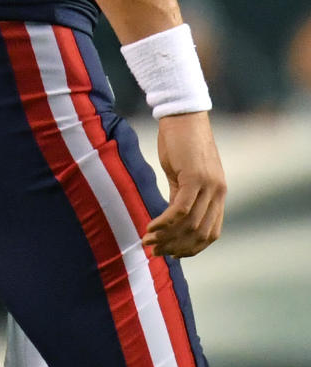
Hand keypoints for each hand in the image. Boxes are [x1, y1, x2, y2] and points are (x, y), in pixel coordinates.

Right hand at [142, 112, 225, 257]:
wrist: (182, 113)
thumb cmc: (179, 140)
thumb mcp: (182, 173)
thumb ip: (182, 195)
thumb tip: (172, 219)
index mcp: (218, 193)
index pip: (211, 232)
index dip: (192, 248)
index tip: (172, 253)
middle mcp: (218, 192)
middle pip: (201, 233)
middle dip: (177, 247)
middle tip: (156, 251)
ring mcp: (209, 186)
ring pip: (190, 225)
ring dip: (168, 238)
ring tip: (149, 241)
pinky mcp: (194, 178)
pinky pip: (180, 210)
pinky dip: (164, 222)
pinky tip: (150, 226)